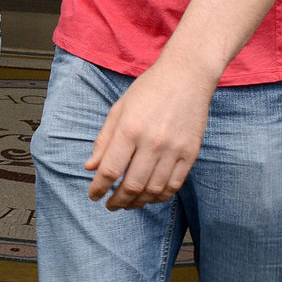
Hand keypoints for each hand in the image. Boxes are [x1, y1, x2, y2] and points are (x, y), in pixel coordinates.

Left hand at [85, 58, 213, 209]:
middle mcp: (152, 142)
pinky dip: (160, 196)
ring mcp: (174, 149)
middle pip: (132, 185)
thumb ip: (104, 140)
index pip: (110, 170)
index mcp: (129, 129)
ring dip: (138, 202)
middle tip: (110, 205)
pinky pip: (174, 185)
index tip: (93, 196)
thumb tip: (90, 168)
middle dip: (117, 201)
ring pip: (153, 189)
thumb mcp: (118, 109)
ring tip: (128, 203)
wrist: (187, 76)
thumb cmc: (148, 90)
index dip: (98, 188)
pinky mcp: (191, 153)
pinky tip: (150, 197)